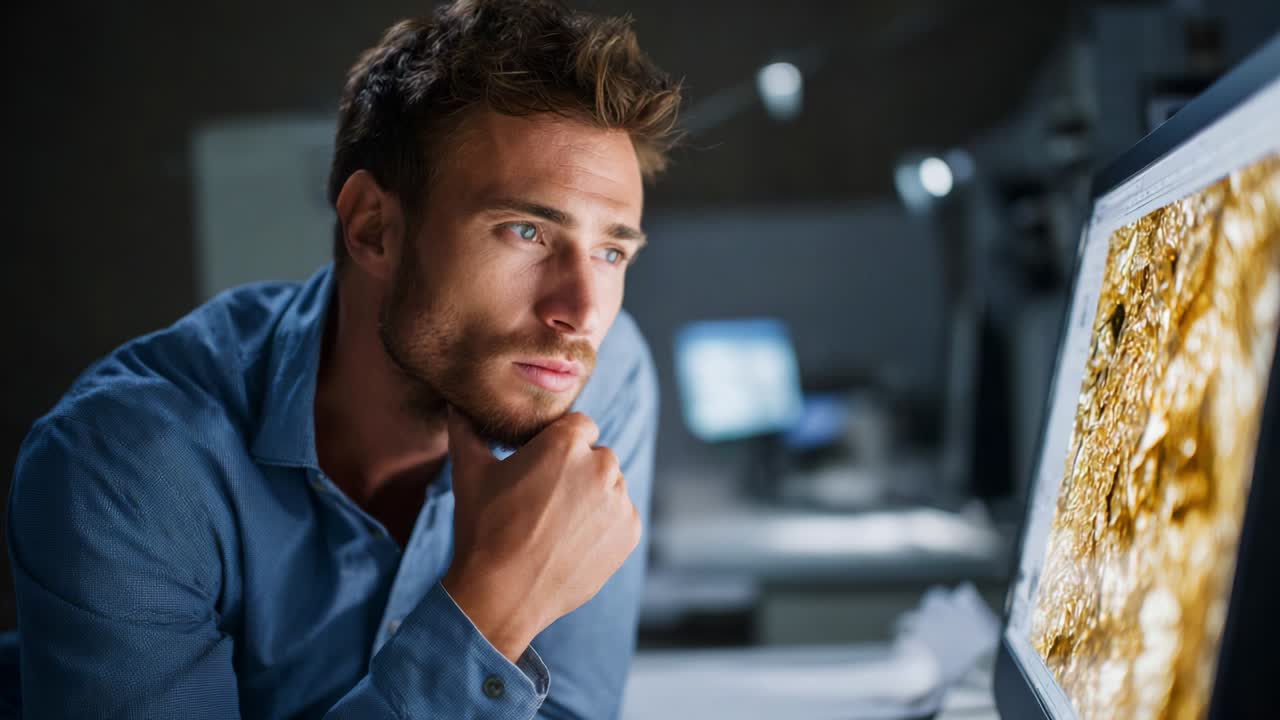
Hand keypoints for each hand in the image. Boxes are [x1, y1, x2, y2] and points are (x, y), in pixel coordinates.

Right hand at [441, 407, 640, 661]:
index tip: (542, 466)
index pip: (579, 425)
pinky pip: (622, 517)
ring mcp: (620, 501)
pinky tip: (572, 542)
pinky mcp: (630, 532)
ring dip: (592, 498)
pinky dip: (604, 526)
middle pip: (597, 456)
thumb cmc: (484, 528)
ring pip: (611, 487)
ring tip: (556, 525)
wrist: (503, 594)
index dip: (560, 443)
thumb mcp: (468, 471)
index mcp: (567, 442)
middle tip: (545, 500)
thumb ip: (466, 429)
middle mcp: (601, 465)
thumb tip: (455, 403)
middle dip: (577, 471)